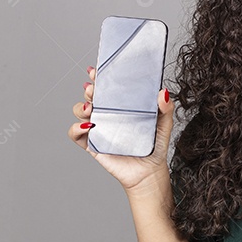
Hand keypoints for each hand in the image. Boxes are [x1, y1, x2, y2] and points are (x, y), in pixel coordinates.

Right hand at [67, 64, 175, 192]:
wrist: (149, 171)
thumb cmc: (154, 146)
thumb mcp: (164, 123)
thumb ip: (165, 108)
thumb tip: (163, 92)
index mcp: (121, 106)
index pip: (107, 87)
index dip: (99, 77)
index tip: (96, 70)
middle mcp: (107, 115)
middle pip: (91, 96)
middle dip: (89, 88)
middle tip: (94, 88)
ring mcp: (98, 129)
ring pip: (79, 111)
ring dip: (81, 106)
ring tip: (91, 108)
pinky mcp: (92, 144)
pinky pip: (76, 134)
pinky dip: (76, 127)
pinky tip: (88, 126)